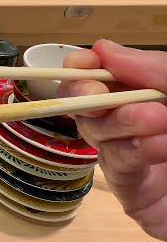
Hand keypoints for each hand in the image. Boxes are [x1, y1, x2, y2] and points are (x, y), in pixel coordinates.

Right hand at [58, 39, 166, 240]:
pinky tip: (161, 145)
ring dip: (121, 121)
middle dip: (87, 95)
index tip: (86, 61)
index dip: (83, 66)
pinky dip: (135, 151)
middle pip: (85, 103)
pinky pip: (118, 166)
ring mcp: (130, 156)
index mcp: (145, 90)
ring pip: (97, 134)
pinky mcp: (133, 192)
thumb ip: (158, 69)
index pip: (96, 73)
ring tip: (157, 119)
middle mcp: (131, 120)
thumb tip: (104, 49)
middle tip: (98, 93)